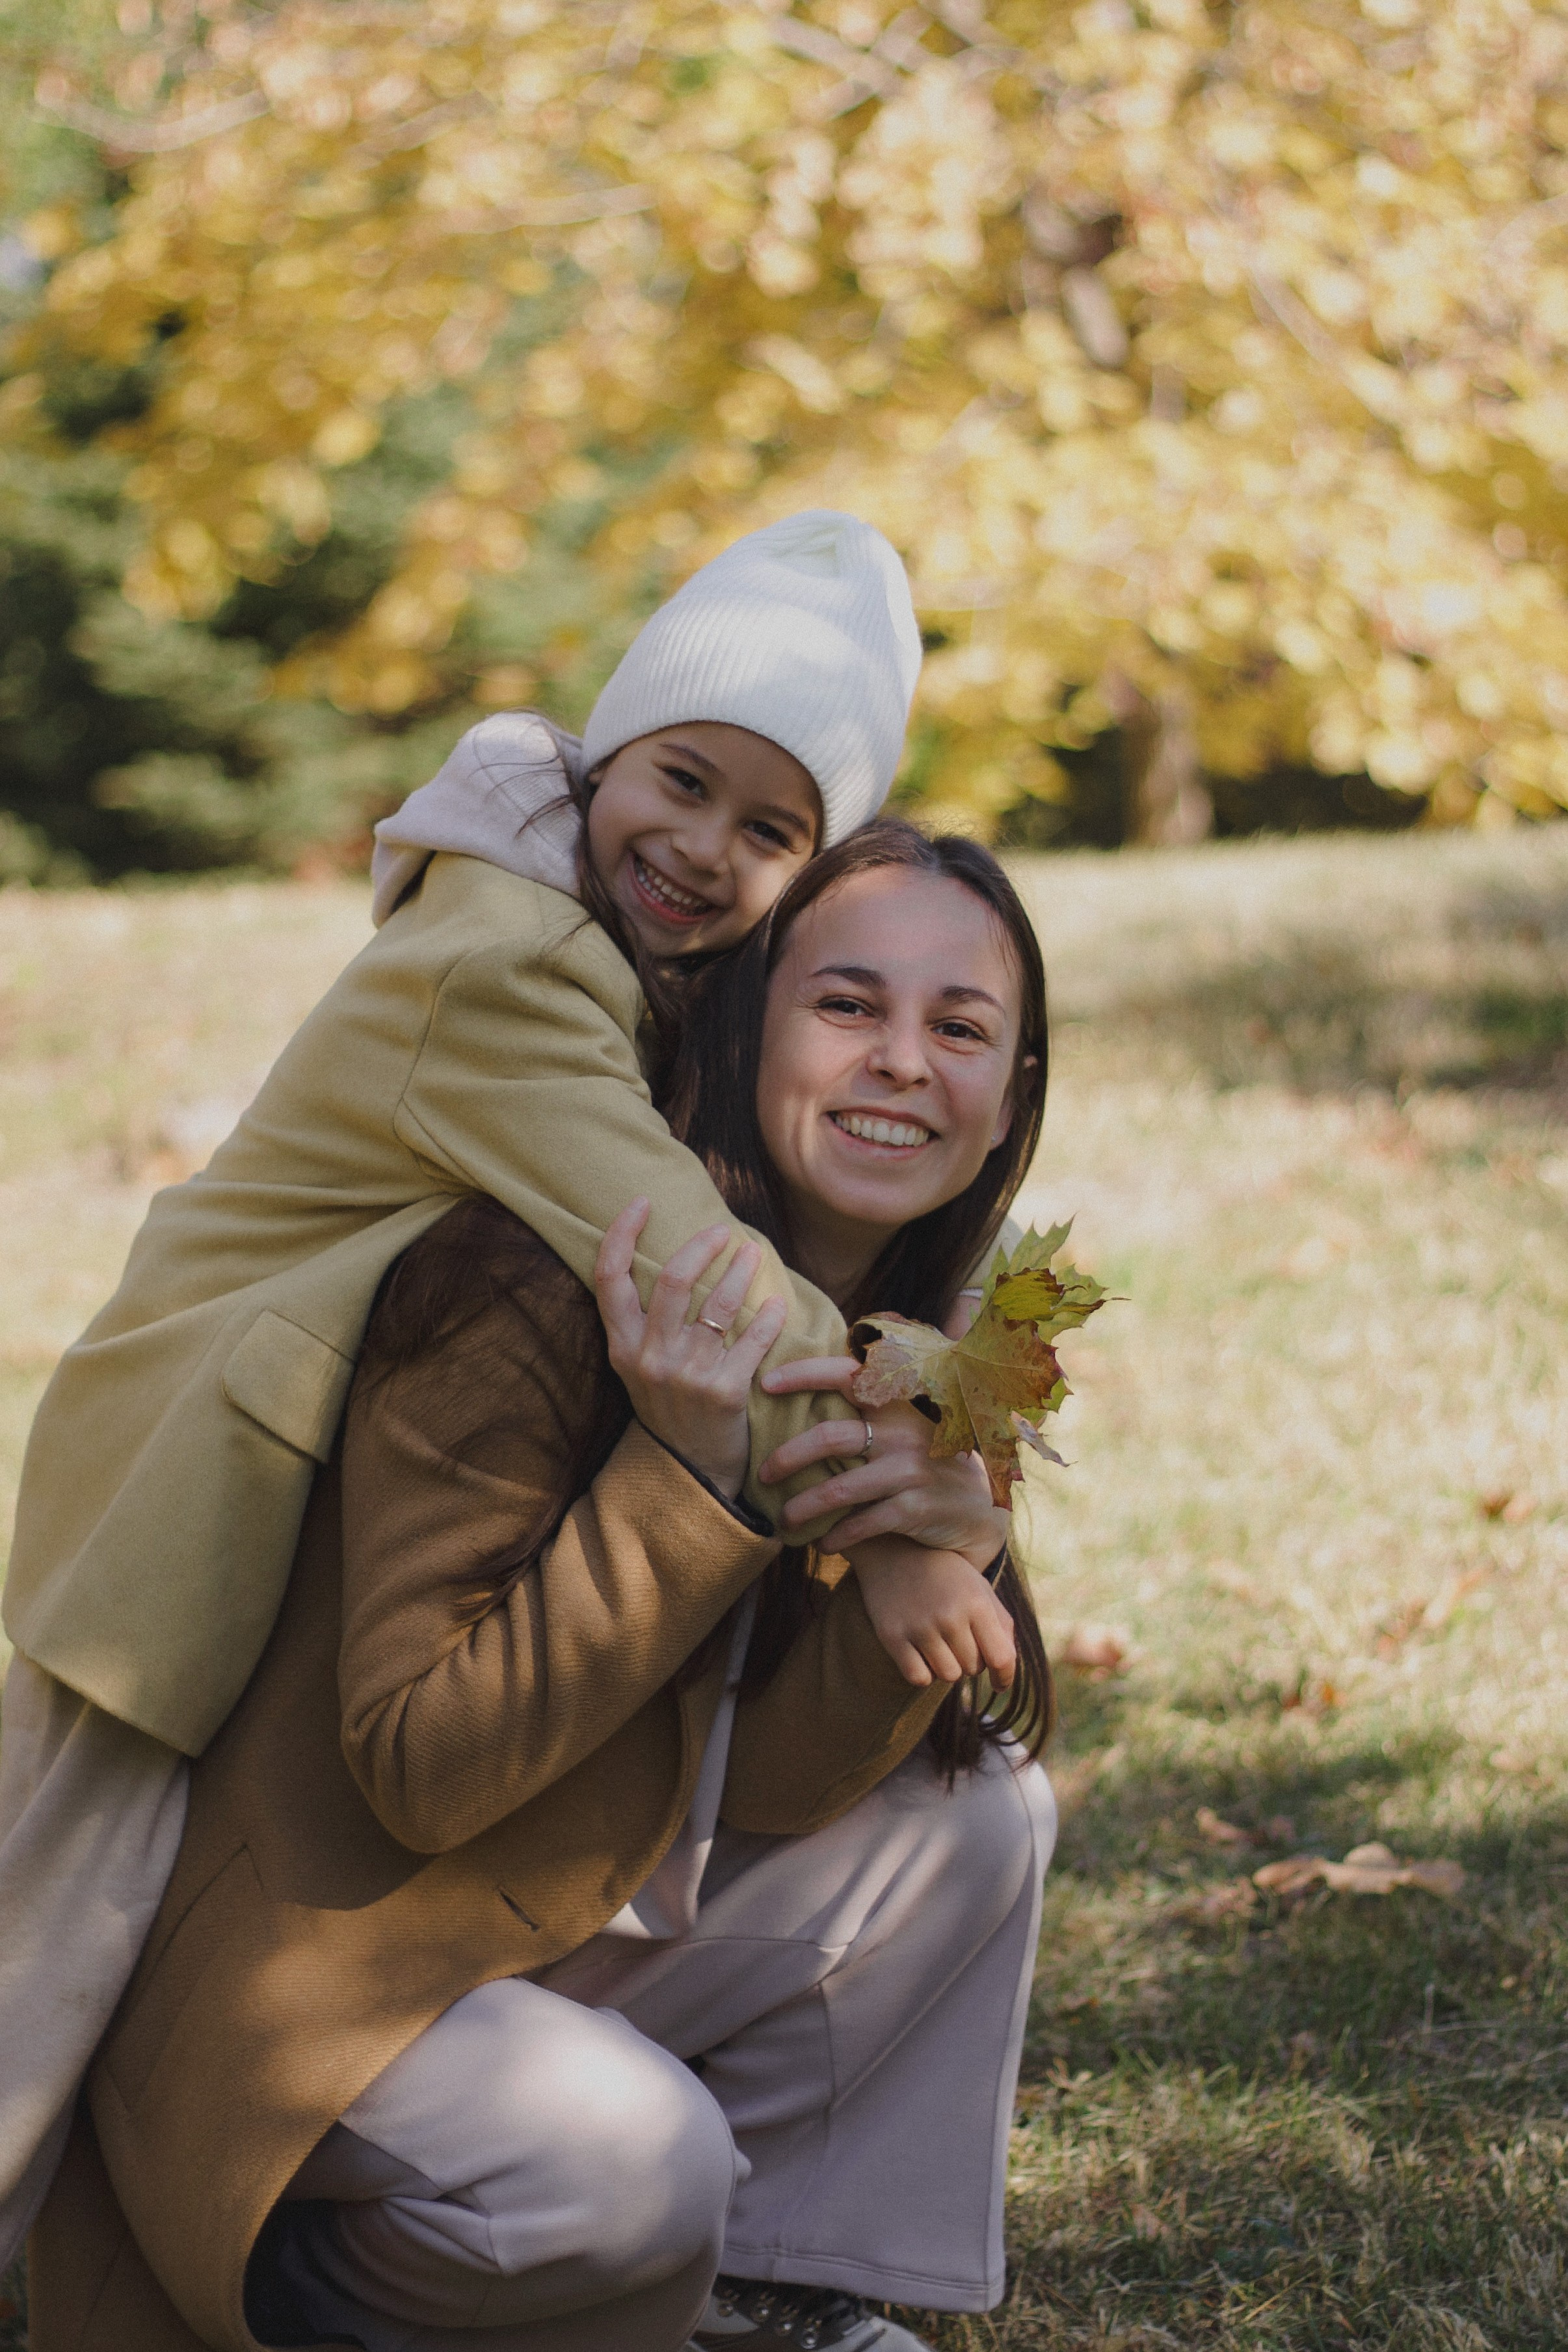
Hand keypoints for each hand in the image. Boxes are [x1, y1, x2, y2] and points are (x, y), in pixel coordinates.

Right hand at [594, 1198, 786, 1499]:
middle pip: (674, 1280)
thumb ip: (645, 1321)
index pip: (609, 1278)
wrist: (691, 1472)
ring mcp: (687, 1376)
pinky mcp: (725, 1393)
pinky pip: (752, 1340)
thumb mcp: (639, 1367)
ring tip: (754, 1254)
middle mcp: (650, 1358)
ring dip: (741, 1271)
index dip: (622, 1233)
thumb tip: (673, 1258)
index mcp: (622, 1347)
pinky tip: (777, 1304)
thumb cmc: (670, 1407)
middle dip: (702, 1245)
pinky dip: (768, 1317)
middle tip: (723, 1230)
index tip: (641, 1202)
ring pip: (720, 1304)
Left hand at [757, 1356, 1008, 1563]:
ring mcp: (910, 1471)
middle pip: (830, 1437)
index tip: (765, 1382)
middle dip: (787, 1457)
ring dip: (803, 1506)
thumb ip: (870, 1411)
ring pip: (839, 1488)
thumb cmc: (927, 1464)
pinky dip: (836, 1536)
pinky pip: (862, 1523)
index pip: (846, 1375)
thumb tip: (806, 1402)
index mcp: (897, 1404)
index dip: (804, 1373)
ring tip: (783, 1520)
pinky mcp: (914, 1509)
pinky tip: (823, 1543)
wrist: (978, 1510)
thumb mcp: (907, 1428)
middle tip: (763, 1474)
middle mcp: (904, 1432)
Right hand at [850, 1535, 1017, 1689]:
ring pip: (948, 1675)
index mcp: (977, 1602)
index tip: (1000, 1684)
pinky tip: (921, 1654)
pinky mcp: (892, 1635)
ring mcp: (919, 1626)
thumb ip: (1001, 1625)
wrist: (894, 1549)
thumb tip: (1005, 1672)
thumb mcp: (980, 1588)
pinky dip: (923, 1673)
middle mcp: (950, 1615)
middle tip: (957, 1639)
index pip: (1001, 1658)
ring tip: (940, 1644)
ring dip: (947, 1667)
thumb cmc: (945, 1574)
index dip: (1004, 1677)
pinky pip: (919, 1678)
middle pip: (973, 1668)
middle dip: (970, 1660)